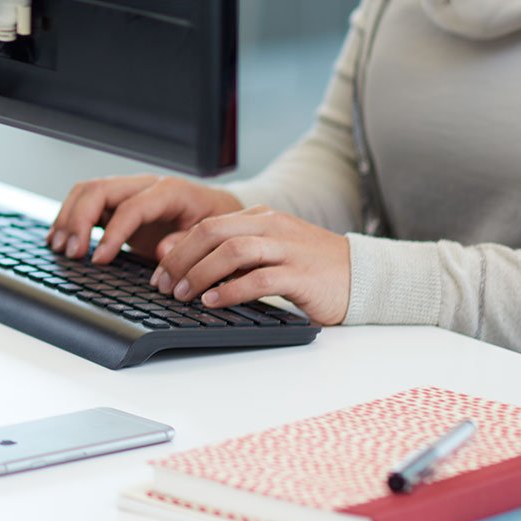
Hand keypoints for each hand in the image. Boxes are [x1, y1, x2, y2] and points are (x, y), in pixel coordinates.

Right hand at [48, 174, 243, 264]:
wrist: (221, 213)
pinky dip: (70, 219)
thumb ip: (187, 242)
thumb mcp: (212, 236)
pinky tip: (61, 239)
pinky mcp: (119, 203)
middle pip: (99, 189)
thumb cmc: (217, 225)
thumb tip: (163, 248)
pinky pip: (87, 202)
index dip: (112, 233)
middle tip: (71, 253)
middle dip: (79, 220)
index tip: (98, 259)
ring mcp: (130, 192)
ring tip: (60, 247)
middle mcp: (145, 185)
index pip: (130, 207)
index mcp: (169, 191)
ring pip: (87, 191)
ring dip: (69, 217)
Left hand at [149, 206, 351, 325]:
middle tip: (163, 286)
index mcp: (260, 218)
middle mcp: (271, 227)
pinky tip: (214, 302)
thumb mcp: (266, 255)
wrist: (361, 277)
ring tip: (183, 295)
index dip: (177, 250)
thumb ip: (232, 255)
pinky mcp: (301, 275)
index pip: (207, 226)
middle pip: (213, 233)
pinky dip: (231, 290)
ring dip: (201, 274)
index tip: (158, 274)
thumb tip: (184, 264)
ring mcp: (287, 248)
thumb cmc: (309, 269)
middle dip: (181, 260)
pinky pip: (259, 278)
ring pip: (233, 251)